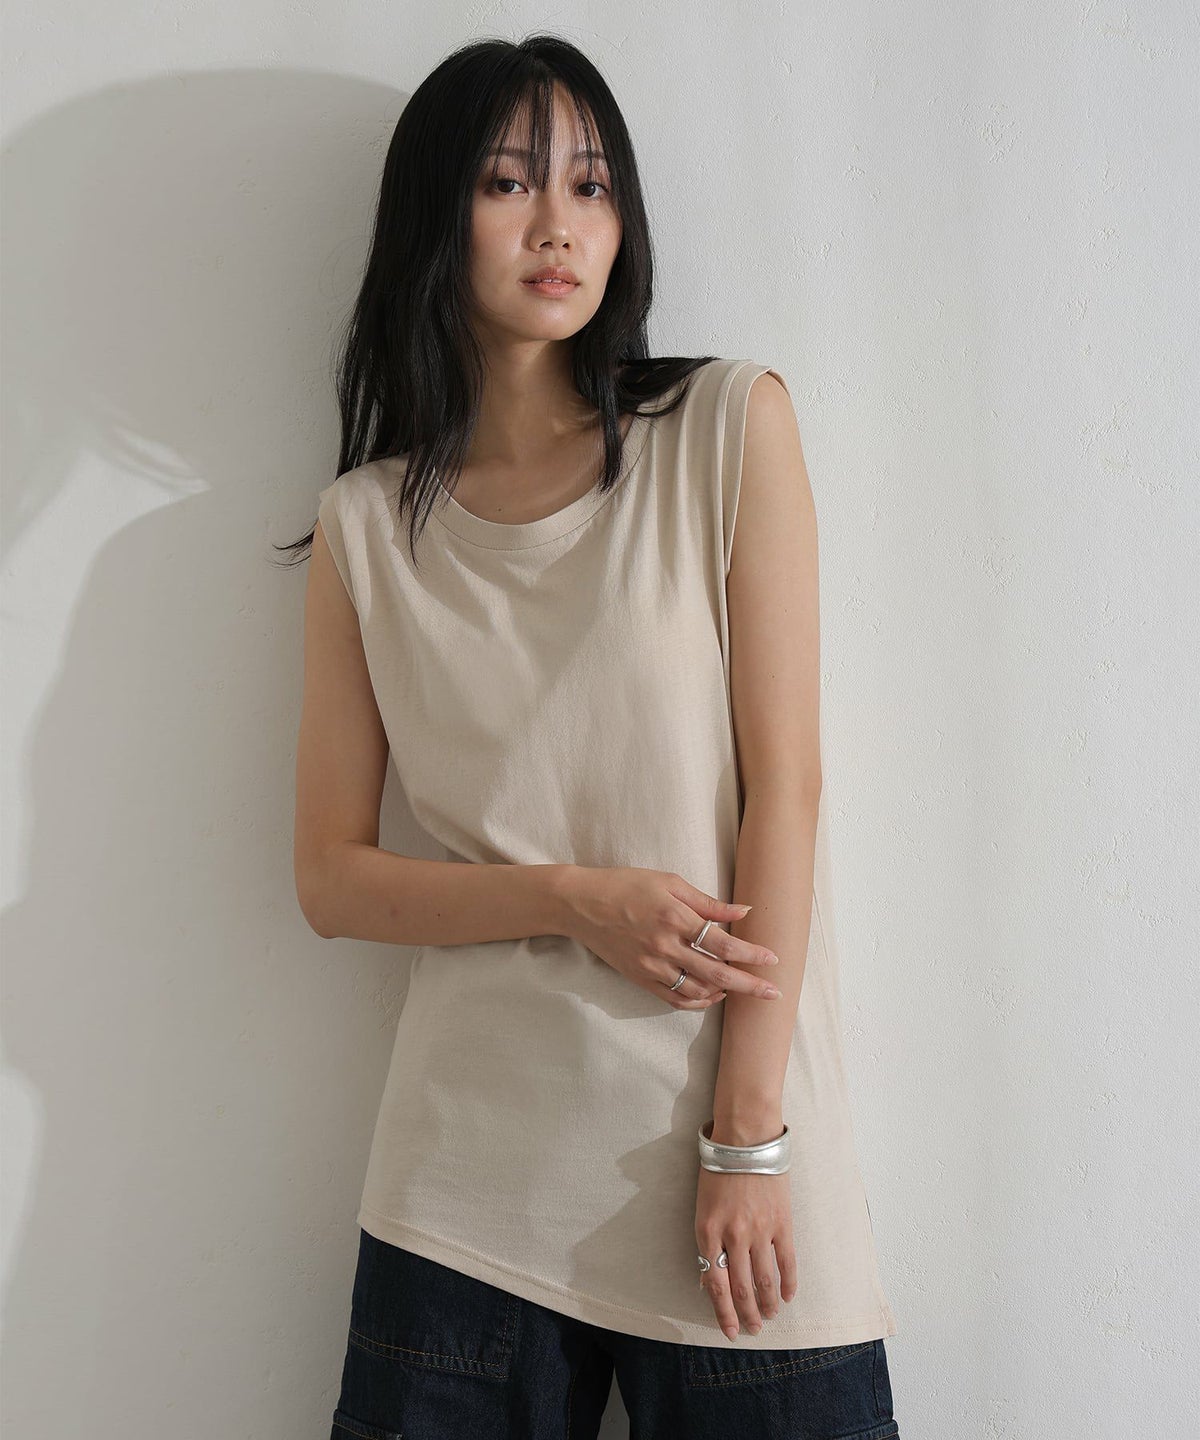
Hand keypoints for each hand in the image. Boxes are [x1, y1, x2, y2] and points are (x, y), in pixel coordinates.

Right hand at [559, 866, 782, 1009]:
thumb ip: (707, 902)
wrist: (582, 904)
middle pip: (716, 973)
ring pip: (696, 992)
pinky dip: (697, 1002)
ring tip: (741, 989)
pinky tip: (711, 995)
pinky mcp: (640, 978)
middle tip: (774, 993)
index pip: (722, 943)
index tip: (772, 959)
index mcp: (674, 918)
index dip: (751, 954)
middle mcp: (664, 946)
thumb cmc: (627, 885)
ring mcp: (651, 966)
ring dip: (724, 993)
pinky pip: (674, 999)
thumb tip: (744, 912)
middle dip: (749, 985)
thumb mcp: (669, 883)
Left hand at [695, 1151, 797, 1340]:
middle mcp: (733, 1236)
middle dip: (747, 1315)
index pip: (716, 1285)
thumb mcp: (702, 1208)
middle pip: (741, 1289)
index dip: (724, 1313)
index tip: (730, 1331)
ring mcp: (759, 1231)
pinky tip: (788, 1296)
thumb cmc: (718, 1170)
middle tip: (753, 1329)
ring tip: (769, 1316)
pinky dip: (789, 1283)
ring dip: (768, 1304)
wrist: (745, 1140)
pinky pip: (787, 1261)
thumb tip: (709, 1280)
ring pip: (765, 1281)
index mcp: (708, 1232)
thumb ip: (707, 1243)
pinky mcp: (781, 1223)